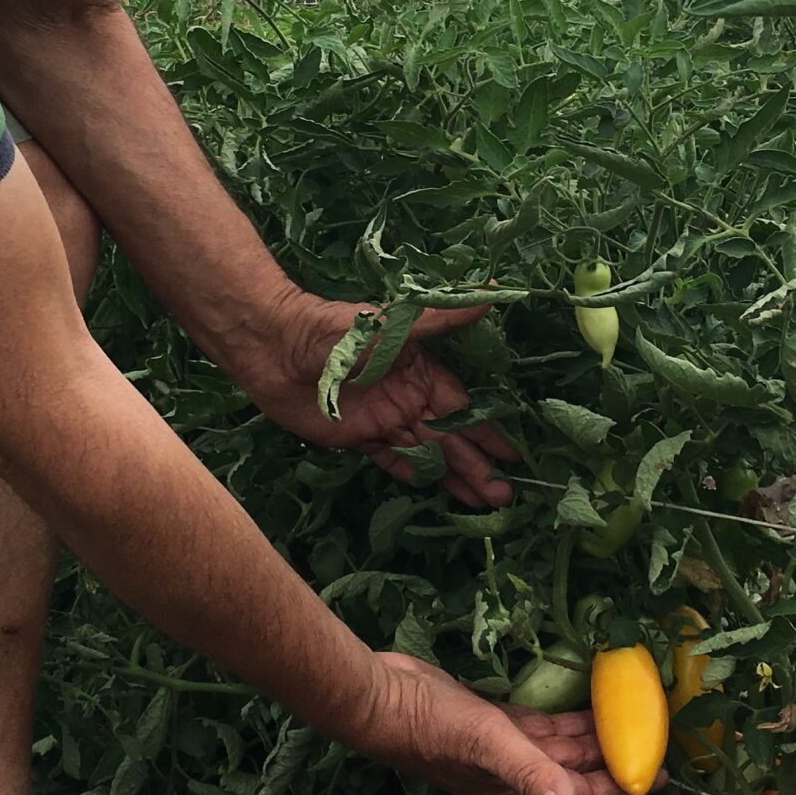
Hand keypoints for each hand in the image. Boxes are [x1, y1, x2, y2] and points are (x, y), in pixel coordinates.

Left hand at [247, 293, 519, 506]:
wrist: (278, 348)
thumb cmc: (340, 332)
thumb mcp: (396, 323)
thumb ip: (443, 317)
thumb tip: (494, 291)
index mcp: (422, 371)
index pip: (465, 408)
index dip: (490, 431)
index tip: (517, 455)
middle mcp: (408, 397)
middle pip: (451, 438)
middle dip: (479, 465)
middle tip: (507, 496)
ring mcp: (383, 419)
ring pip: (427, 454)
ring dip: (454, 476)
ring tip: (483, 503)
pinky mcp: (356, 438)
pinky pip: (390, 460)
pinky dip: (411, 473)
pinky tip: (434, 490)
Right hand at [350, 652, 632, 794]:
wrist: (382, 699)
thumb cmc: (433, 725)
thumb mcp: (488, 744)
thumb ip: (530, 775)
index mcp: (517, 787)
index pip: (581, 792)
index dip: (619, 786)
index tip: (659, 776)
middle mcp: (514, 772)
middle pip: (575, 770)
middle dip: (613, 760)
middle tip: (653, 741)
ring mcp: (501, 746)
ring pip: (558, 746)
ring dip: (591, 738)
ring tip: (628, 723)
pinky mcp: (489, 721)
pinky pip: (537, 725)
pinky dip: (561, 719)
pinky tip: (579, 705)